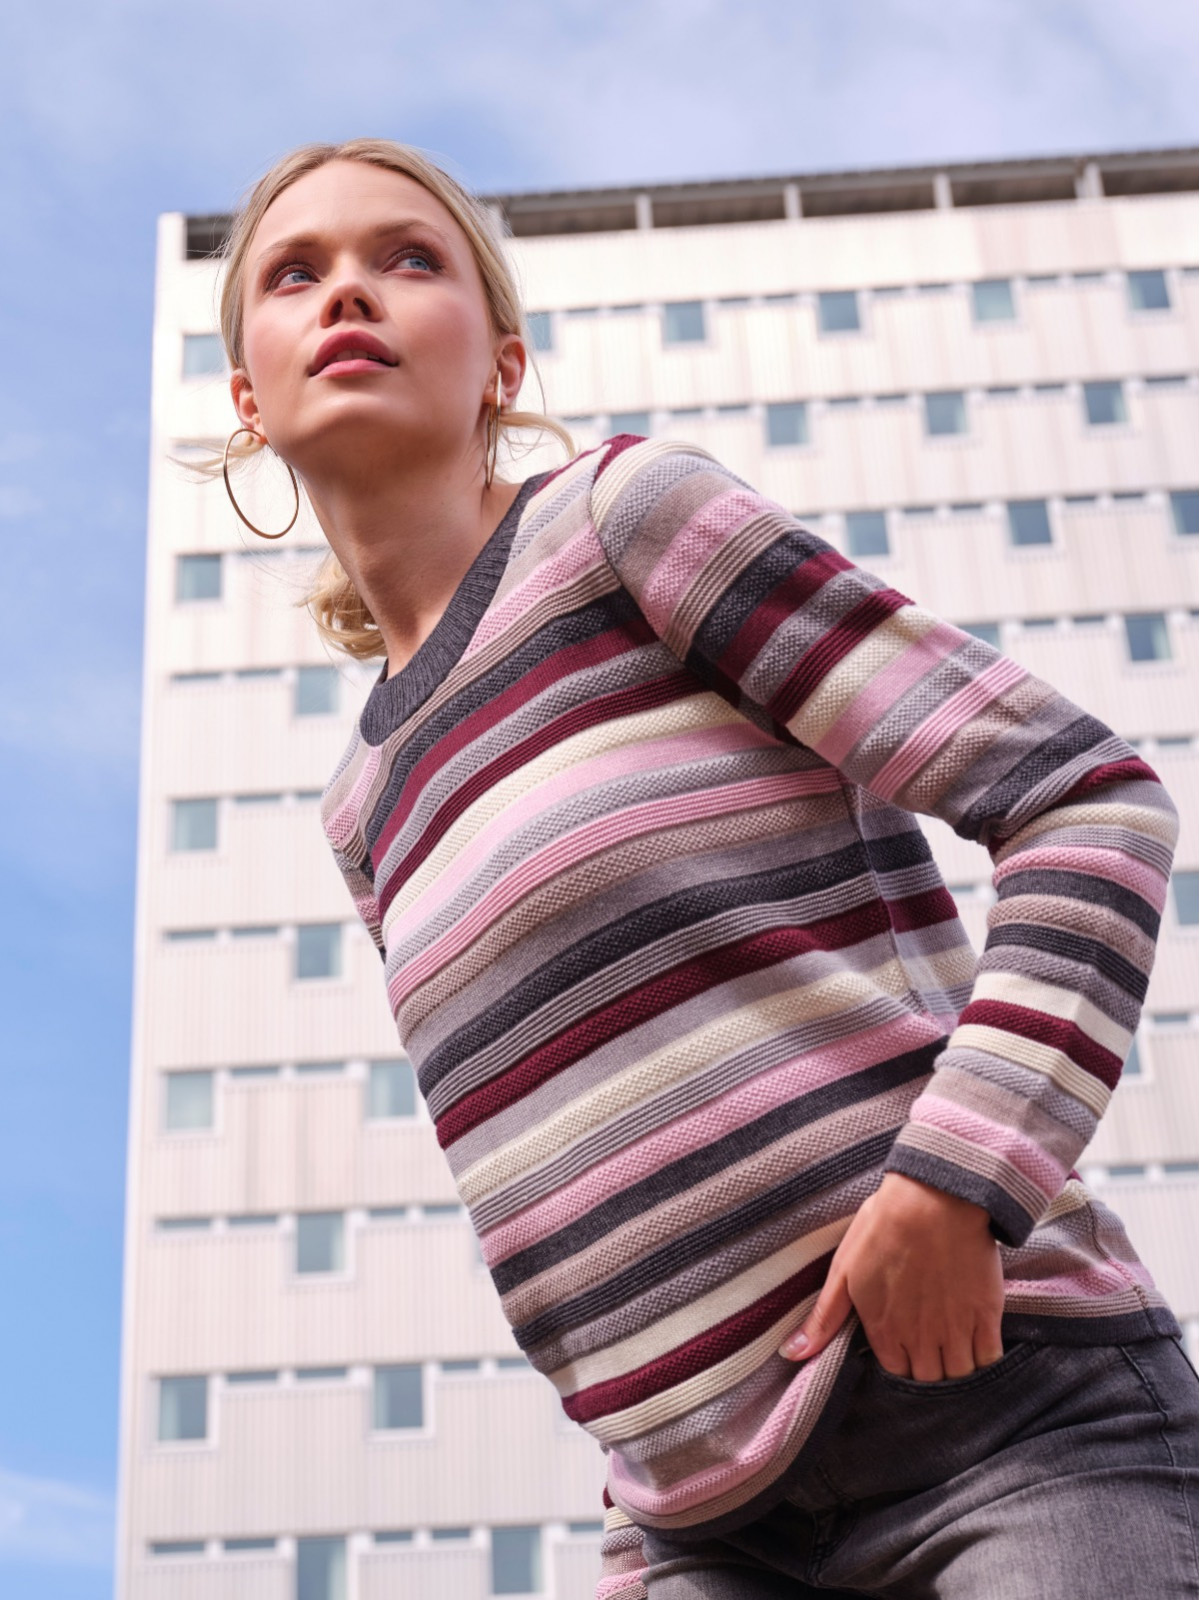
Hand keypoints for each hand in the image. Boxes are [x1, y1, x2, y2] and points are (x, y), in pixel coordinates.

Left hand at [778, 1172, 1005, 1380]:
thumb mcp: (843, 1271)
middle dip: (926, 1362)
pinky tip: (975, 1333)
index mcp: (883, 1331)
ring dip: (955, 1360)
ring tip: (951, 1335)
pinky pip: (989, 1357)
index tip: (903, 1337)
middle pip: (928, 1377)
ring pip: (959, 1373)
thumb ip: (823, 1319)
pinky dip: (983, 1353)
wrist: (933, 1199)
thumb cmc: (884, 1227)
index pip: (895, 1372)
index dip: (899, 1356)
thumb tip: (790, 1355)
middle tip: (928, 1335)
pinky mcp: (986, 1315)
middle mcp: (920, 1339)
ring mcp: (955, 1329)